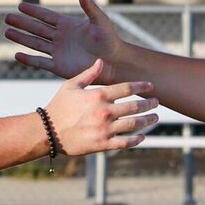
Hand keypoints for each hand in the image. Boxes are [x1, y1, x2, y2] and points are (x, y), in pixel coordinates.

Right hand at [6, 0, 133, 81]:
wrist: (114, 62)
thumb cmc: (110, 40)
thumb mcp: (100, 21)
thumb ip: (89, 7)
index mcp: (68, 25)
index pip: (46, 16)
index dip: (34, 11)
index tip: (20, 5)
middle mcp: (60, 38)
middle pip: (37, 29)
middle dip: (22, 23)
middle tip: (7, 17)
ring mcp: (58, 52)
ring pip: (35, 43)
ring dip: (21, 38)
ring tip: (7, 32)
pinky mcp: (59, 66)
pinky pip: (41, 62)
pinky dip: (29, 60)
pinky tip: (17, 55)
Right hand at [44, 60, 159, 156]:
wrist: (47, 131)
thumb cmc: (59, 106)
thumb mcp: (71, 86)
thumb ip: (88, 74)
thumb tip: (101, 60)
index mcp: (98, 95)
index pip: (127, 88)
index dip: (142, 86)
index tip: (151, 87)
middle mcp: (104, 111)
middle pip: (135, 106)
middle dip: (149, 104)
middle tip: (157, 102)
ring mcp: (104, 129)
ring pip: (134, 124)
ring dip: (148, 120)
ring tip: (155, 117)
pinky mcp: (102, 144)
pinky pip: (125, 142)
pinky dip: (137, 140)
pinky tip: (143, 136)